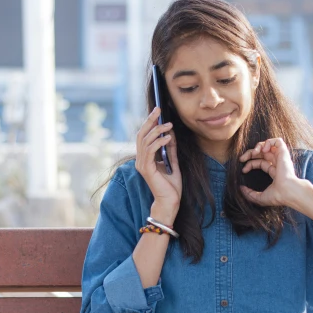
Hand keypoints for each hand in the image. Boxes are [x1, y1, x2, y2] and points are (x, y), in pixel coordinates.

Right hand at [135, 108, 181, 223]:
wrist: (170, 202)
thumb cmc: (171, 186)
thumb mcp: (172, 163)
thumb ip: (169, 150)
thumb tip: (170, 135)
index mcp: (145, 158)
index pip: (143, 136)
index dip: (149, 123)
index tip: (158, 112)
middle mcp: (140, 160)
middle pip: (141, 135)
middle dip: (150, 120)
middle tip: (159, 110)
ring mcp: (142, 164)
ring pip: (145, 141)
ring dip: (157, 130)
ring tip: (169, 125)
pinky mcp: (146, 169)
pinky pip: (150, 151)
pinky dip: (159, 142)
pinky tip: (168, 138)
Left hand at [238, 138, 300, 207]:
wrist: (288, 192)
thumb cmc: (277, 196)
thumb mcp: (259, 197)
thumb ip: (249, 194)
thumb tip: (241, 189)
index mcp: (274, 172)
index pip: (260, 163)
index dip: (250, 164)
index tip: (243, 170)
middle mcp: (278, 163)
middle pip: (262, 153)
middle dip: (250, 153)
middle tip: (242, 159)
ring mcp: (281, 158)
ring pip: (269, 145)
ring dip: (258, 146)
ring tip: (254, 153)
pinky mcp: (284, 153)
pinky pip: (277, 141)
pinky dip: (268, 142)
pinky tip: (264, 150)